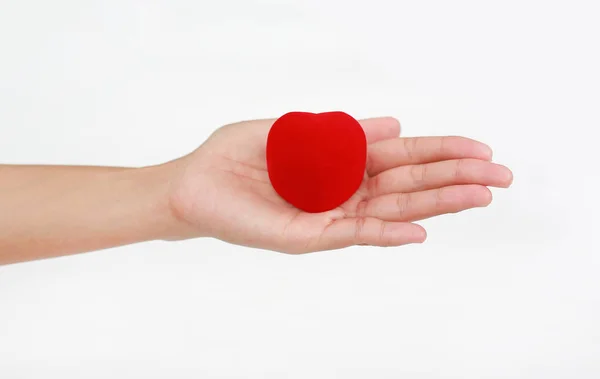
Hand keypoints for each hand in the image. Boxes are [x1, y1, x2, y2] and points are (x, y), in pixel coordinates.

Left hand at [168, 117, 512, 253]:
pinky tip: (421, 230)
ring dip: (436, 203)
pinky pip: (356, 233)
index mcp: (342, 160)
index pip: (403, 155)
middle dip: (456, 178)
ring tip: (480, 198)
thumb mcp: (289, 130)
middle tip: (502, 177)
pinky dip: (388, 232)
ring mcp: (332, 214)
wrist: (193, 185)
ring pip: (393, 208)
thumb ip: (340, 132)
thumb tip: (393, 124)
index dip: (442, 151)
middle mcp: (345, 189)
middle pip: (410, 183)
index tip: (482, 150)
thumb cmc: (235, 156)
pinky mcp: (311, 235)